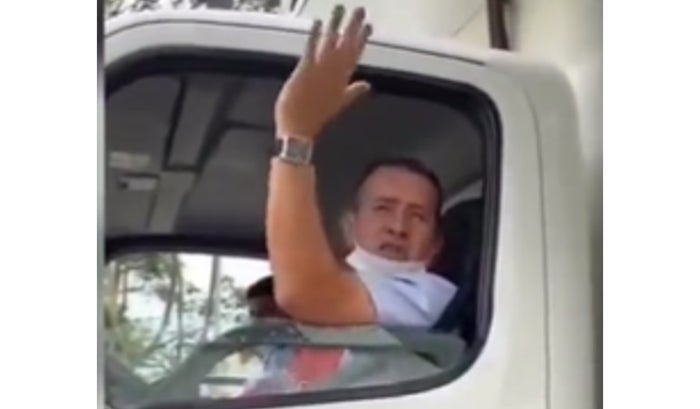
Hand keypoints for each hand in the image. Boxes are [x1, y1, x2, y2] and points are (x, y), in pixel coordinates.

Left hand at [275, 5, 371, 139]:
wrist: (299, 129)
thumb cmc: (315, 117)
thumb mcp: (339, 104)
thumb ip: (353, 92)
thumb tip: (368, 85)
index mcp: (343, 80)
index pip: (356, 55)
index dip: (362, 39)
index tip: (369, 26)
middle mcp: (334, 73)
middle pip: (347, 45)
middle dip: (354, 26)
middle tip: (361, 10)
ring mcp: (320, 70)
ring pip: (331, 42)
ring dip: (335, 24)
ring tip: (340, 7)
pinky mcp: (305, 70)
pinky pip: (311, 48)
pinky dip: (315, 35)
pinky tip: (318, 22)